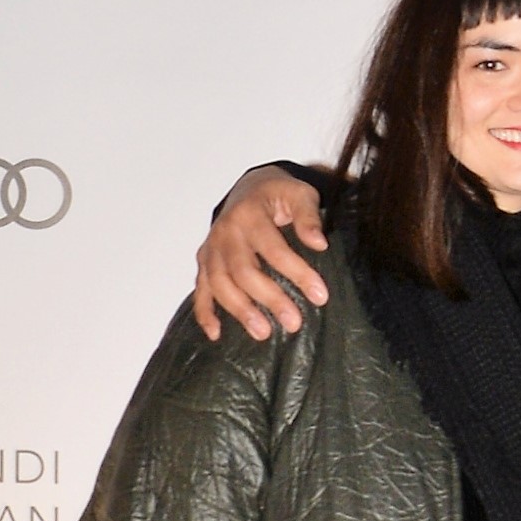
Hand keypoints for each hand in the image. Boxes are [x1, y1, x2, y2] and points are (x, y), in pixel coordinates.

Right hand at [192, 168, 328, 342]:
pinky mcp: (204, 261)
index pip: (274, 249)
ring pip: (219, 284)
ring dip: (240, 311)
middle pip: (244, 271)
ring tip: (263, 333)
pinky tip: (217, 333)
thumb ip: (308, 216)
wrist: (248, 187)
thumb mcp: (298, 194)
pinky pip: (200, 288)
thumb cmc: (277, 195)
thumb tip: (319, 243)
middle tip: (294, 323)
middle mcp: (225, 232)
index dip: (298, 273)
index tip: (320, 296)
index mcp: (249, 215)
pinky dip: (205, 312)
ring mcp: (211, 248)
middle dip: (269, 299)